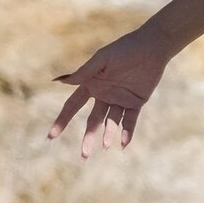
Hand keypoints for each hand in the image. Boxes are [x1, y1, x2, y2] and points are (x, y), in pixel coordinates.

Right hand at [45, 24, 170, 159]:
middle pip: (93, 121)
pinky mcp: (136, 103)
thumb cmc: (124, 49)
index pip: (73, 106)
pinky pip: (130, 121)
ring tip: (105, 146)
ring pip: (111, 123)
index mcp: (91, 84)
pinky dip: (127, 132)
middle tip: (84, 155)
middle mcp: (103, 95)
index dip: (62, 121)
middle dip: (88, 137)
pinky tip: (124, 144)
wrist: (151, 47)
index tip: (51, 136)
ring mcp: (120, 100)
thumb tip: (60, 82)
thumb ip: (84, 72)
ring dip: (108, 135)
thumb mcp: (102, 59)